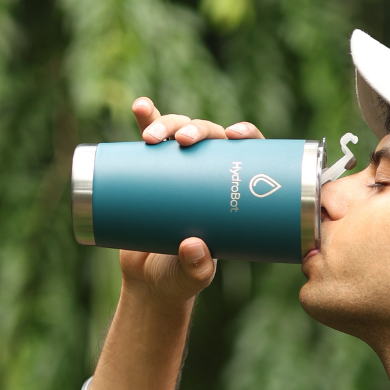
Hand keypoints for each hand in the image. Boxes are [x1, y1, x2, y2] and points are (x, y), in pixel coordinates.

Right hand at [115, 99, 266, 307]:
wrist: (149, 284)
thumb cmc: (181, 279)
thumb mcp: (192, 277)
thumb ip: (196, 267)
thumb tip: (193, 246)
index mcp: (233, 196)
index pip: (249, 157)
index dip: (248, 137)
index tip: (236, 135)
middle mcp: (209, 177)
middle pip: (211, 138)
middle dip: (199, 129)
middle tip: (186, 141)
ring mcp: (180, 171)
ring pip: (179, 133)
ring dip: (168, 123)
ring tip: (153, 136)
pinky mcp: (151, 172)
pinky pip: (149, 139)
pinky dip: (146, 119)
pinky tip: (141, 106)